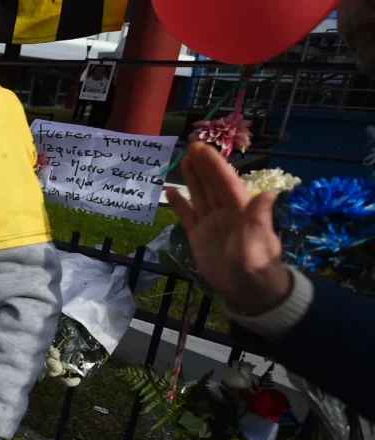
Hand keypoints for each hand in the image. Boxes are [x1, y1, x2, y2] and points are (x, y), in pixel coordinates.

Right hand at [167, 142, 291, 315]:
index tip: (202, 148)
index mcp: (241, 211)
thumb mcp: (260, 245)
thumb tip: (269, 193)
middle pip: (212, 184)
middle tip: (191, 145)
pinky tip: (170, 191)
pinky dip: (179, 203)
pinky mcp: (199, 236)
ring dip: (192, 178)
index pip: (225, 182)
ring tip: (182, 160)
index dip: (214, 165)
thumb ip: (260, 220)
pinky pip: (188, 215)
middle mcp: (225, 213)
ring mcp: (211, 224)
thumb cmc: (258, 270)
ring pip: (200, 195)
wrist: (250, 294)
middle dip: (202, 165)